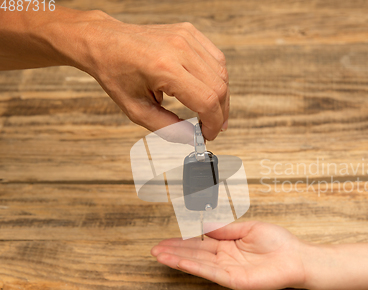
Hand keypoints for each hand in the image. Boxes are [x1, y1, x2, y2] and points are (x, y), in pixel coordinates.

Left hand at [77, 13, 228, 139]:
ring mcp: (186, 37)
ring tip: (210, 112)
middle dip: (220, 114)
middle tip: (211, 128)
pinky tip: (207, 89)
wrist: (104, 42)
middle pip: (220, 88)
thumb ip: (168, 128)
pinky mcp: (189, 32)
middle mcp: (179, 49)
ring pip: (222, 74)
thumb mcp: (137, 110)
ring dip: (221, 97)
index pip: (207, 100)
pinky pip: (216, 59)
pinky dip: (217, 78)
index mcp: (164, 68)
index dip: (213, 123)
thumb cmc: (116, 73)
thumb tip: (192, 138)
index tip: (208, 135)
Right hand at [151, 221, 307, 289]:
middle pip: (195, 254)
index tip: (167, 239)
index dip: (183, 241)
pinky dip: (194, 267)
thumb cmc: (277, 242)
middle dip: (174, 251)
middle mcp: (225, 258)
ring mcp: (229, 270)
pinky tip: (180, 262)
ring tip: (159, 255)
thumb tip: (204, 224)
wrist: (296, 256)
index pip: (200, 243)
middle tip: (154, 249)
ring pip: (198, 264)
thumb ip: (225, 228)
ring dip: (178, 260)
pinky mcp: (235, 280)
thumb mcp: (248, 227)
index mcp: (228, 245)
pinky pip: (211, 272)